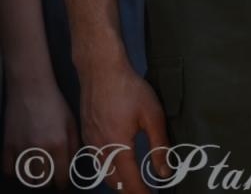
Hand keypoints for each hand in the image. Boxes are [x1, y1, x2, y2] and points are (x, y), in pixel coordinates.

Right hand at [4, 77, 78, 189]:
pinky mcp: (7, 145)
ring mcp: (21, 148)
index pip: (60, 176)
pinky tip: (22, 167)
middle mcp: (39, 149)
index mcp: (58, 143)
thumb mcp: (71, 122)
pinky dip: (15, 172)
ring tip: (39, 173)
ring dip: (33, 179)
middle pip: (42, 181)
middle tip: (51, 177)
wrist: (31, 89)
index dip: (62, 182)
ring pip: (26, 178)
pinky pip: (9, 170)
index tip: (63, 183)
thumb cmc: (54, 104)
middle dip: (48, 182)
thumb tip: (73, 162)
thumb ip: (74, 144)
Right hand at [76, 61, 169, 193]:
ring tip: (134, 182)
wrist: (101, 71)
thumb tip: (164, 172)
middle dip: (128, 191)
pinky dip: (108, 169)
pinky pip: (95, 161)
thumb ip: (159, 146)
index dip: (141, 193)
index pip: (129, 182)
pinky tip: (117, 163)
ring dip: (118, 182)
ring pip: (103, 173)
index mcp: (117, 147)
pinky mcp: (86, 134)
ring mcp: (90, 142)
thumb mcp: (153, 116)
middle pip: (113, 183)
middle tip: (144, 191)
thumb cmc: (129, 89)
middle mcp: (100, 149)